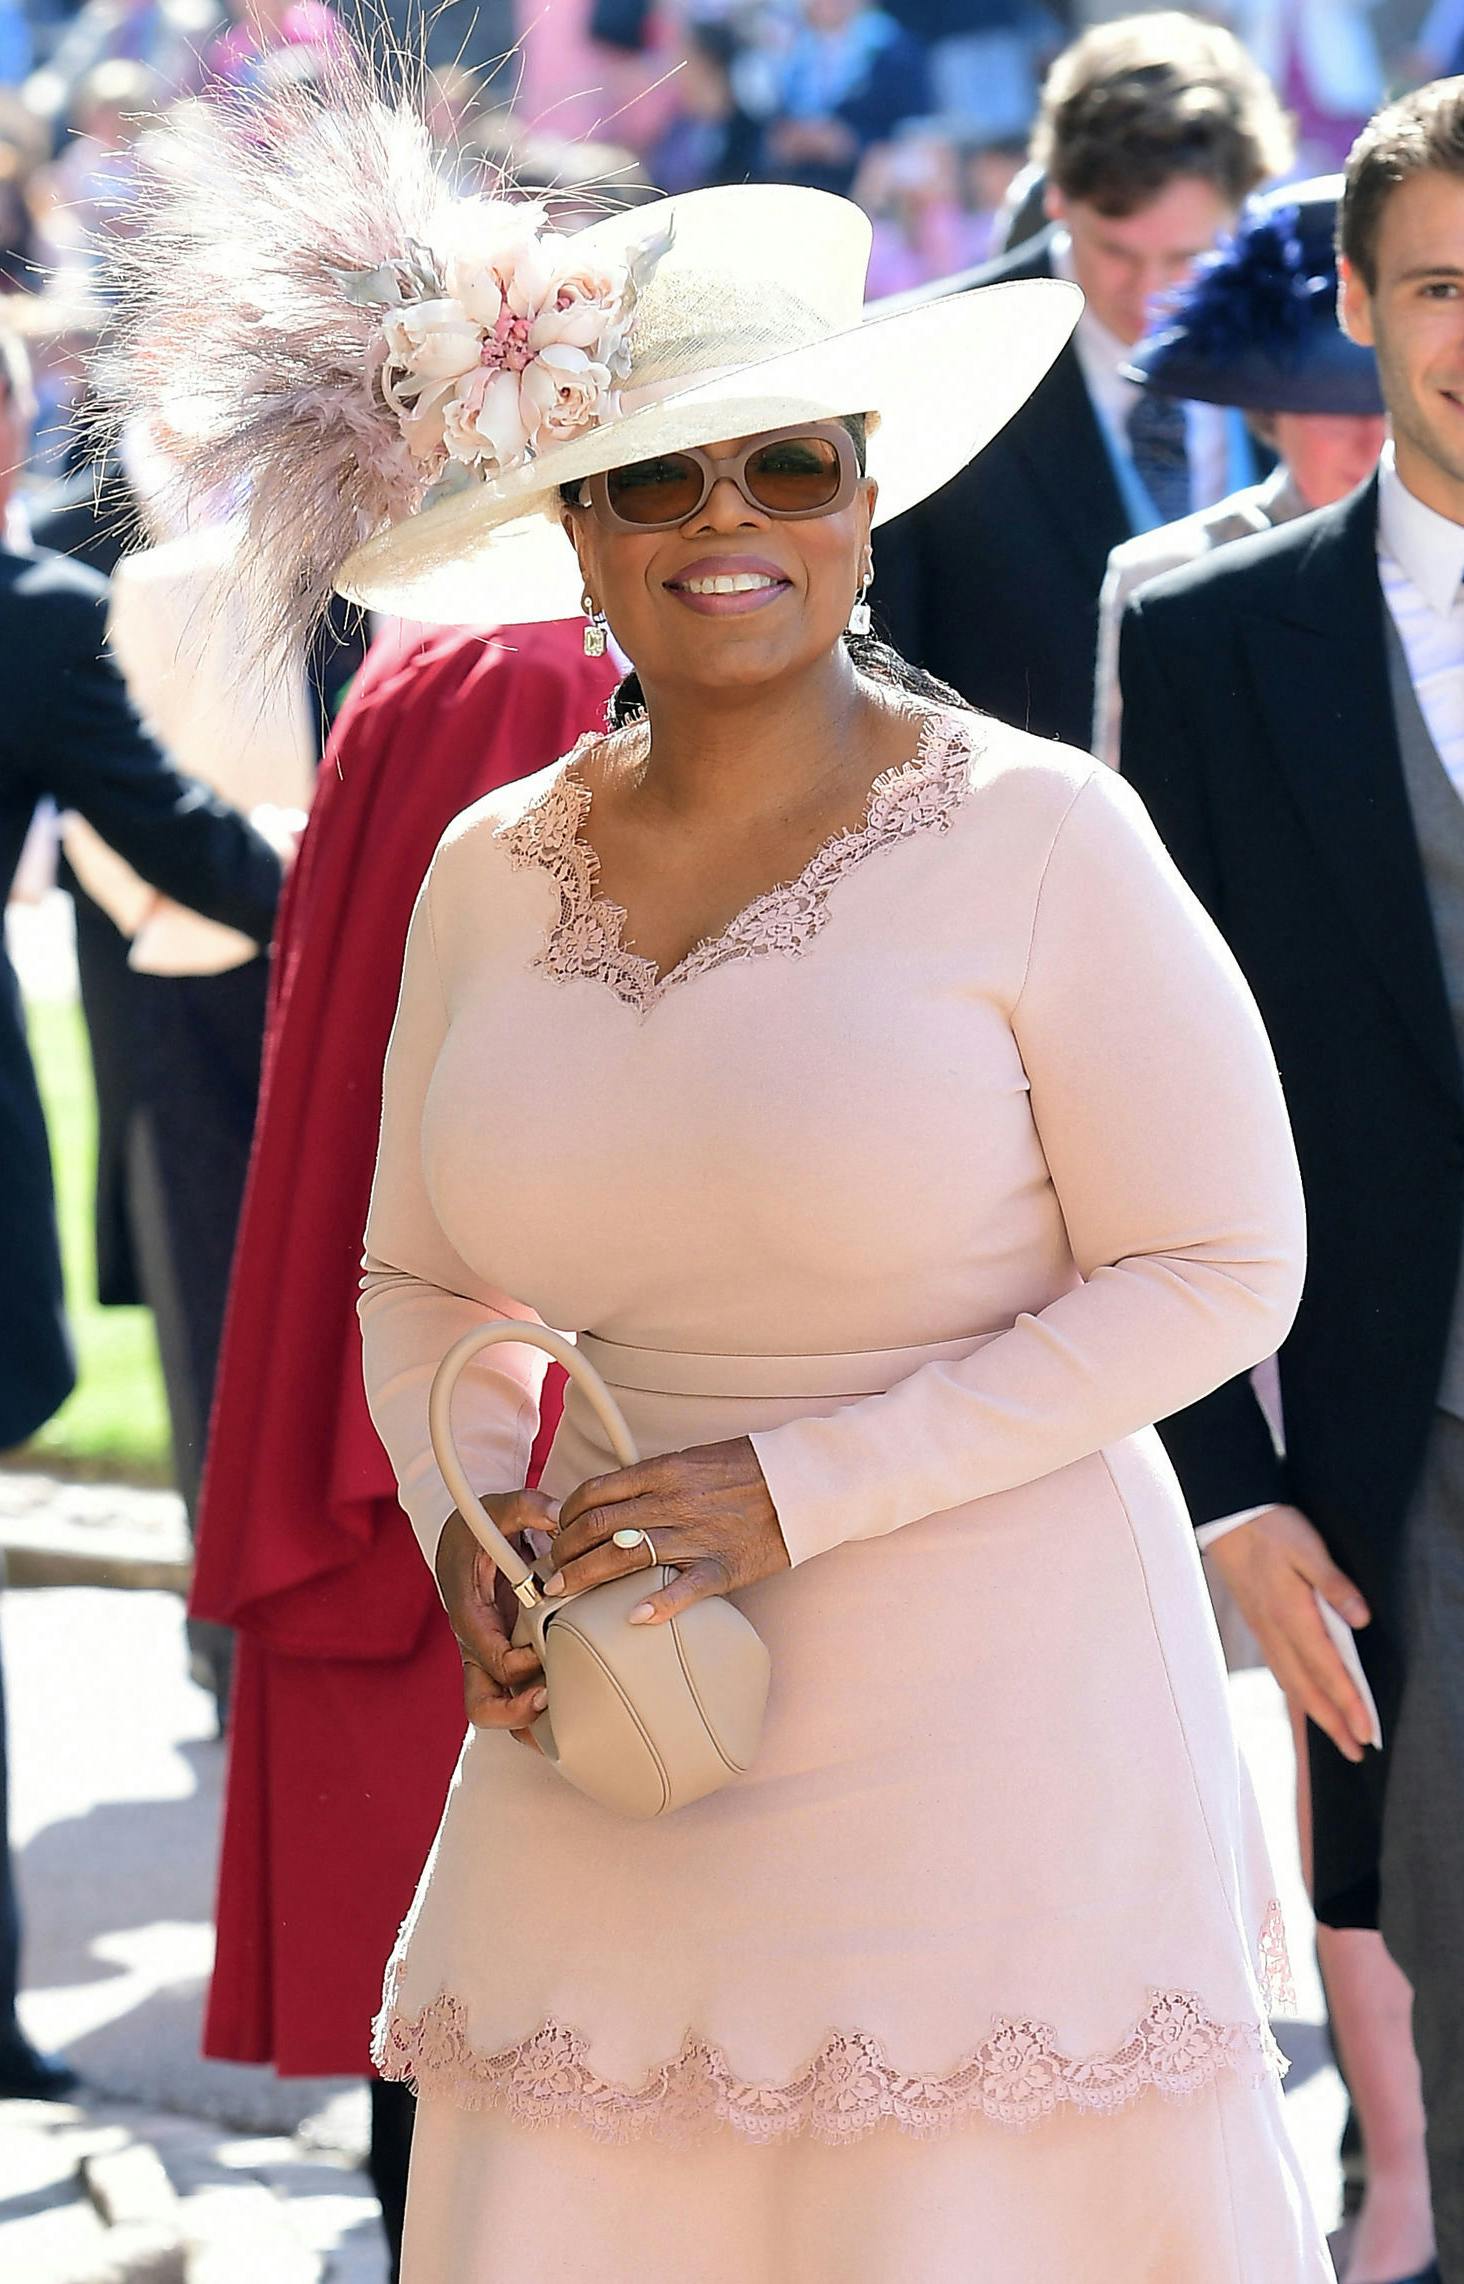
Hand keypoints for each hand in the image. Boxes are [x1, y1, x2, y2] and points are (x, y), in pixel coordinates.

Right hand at [434, 1492, 556, 1743]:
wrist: (465, 1536)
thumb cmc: (478, 1526)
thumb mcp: (497, 1507)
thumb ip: (526, 1508)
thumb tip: (559, 1517)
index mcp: (469, 1613)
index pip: (490, 1657)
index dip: (519, 1663)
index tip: (545, 1649)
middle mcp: (478, 1643)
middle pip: (482, 1704)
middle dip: (516, 1712)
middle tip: (551, 1696)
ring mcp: (491, 1655)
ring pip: (499, 1709)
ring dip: (529, 1719)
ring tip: (570, 1715)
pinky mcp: (507, 1654)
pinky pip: (516, 1694)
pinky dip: (536, 1706)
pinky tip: (574, 1704)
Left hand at [547, 1438, 789, 1626]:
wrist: (802, 1482)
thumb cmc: (748, 1469)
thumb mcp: (695, 1459)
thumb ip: (655, 1478)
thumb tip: (615, 1496)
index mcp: (664, 1472)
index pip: (595, 1492)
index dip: (565, 1515)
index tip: (556, 1532)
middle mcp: (672, 1502)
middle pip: (597, 1527)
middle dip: (564, 1551)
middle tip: (549, 1569)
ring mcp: (696, 1536)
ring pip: (624, 1556)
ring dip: (585, 1576)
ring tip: (562, 1592)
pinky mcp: (722, 1567)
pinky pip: (684, 1589)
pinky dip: (657, 1604)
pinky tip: (632, 1618)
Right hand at [1206, 1505, 1372, 1761]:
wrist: (1227, 1516)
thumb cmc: (1269, 1528)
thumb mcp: (1307, 1547)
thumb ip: (1334, 1583)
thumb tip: (1361, 1619)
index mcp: (1290, 1614)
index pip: (1326, 1669)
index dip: (1349, 1703)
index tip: (1366, 1732)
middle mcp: (1275, 1631)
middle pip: (1307, 1689)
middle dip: (1333, 1723)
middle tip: (1356, 1752)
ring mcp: (1263, 1630)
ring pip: (1291, 1683)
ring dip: (1316, 1714)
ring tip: (1337, 1736)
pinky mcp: (1258, 1624)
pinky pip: (1279, 1670)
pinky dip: (1297, 1694)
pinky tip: (1305, 1699)